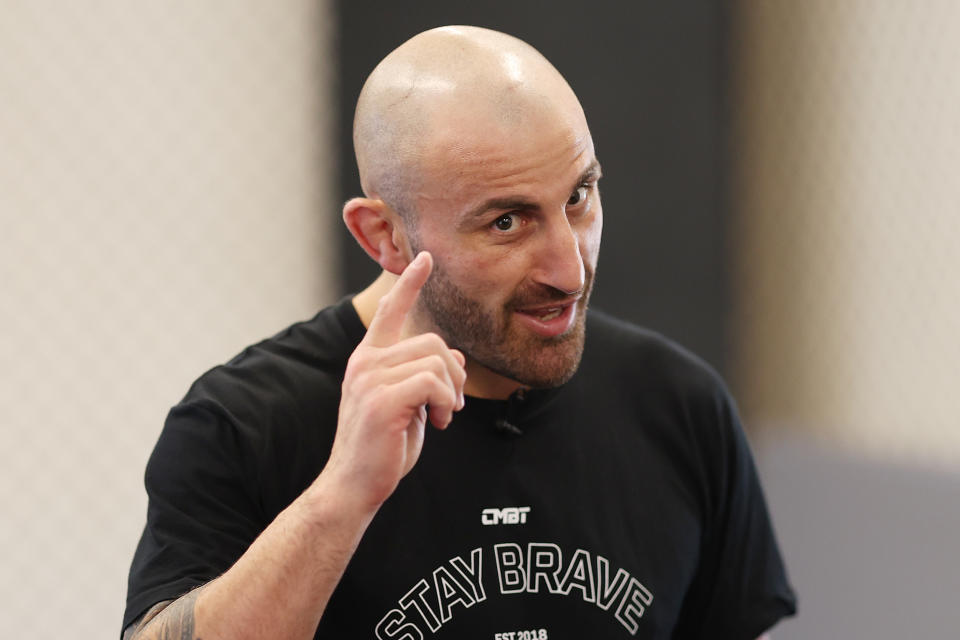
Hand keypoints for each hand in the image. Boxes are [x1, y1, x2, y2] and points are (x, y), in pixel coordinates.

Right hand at [324, 252, 466, 511]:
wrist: (354, 485)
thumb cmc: (382, 448)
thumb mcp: (409, 405)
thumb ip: (425, 377)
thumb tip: (455, 358)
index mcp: (368, 359)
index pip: (390, 311)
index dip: (410, 284)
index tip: (426, 258)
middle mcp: (365, 362)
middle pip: (433, 341)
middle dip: (453, 375)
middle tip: (451, 407)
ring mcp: (370, 378)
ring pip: (437, 360)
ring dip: (452, 392)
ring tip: (443, 417)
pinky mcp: (381, 398)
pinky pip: (433, 382)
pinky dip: (447, 402)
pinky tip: (438, 423)